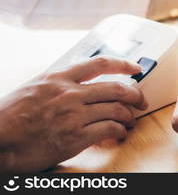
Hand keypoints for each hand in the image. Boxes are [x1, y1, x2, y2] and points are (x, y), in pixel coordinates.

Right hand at [0, 56, 146, 171]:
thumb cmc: (8, 116)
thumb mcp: (33, 88)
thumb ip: (58, 83)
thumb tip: (80, 82)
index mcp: (58, 78)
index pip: (99, 63)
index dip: (124, 64)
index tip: (137, 67)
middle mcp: (69, 93)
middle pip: (116, 88)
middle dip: (136, 94)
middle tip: (141, 101)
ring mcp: (73, 115)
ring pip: (117, 109)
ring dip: (130, 116)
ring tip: (131, 120)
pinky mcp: (74, 137)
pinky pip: (109, 129)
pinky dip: (120, 131)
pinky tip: (120, 133)